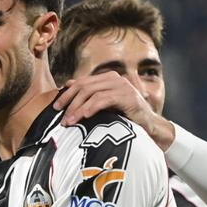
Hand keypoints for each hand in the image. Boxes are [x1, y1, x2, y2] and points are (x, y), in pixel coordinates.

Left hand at [54, 72, 175, 149]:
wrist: (150, 127)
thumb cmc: (125, 118)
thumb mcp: (105, 107)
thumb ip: (90, 97)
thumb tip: (68, 84)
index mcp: (107, 79)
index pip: (81, 82)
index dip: (67, 94)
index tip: (55, 107)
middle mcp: (114, 78)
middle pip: (84, 86)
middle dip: (69, 101)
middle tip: (60, 117)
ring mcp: (122, 86)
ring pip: (92, 93)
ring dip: (78, 108)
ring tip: (70, 122)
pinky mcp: (127, 96)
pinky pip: (104, 100)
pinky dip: (91, 107)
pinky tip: (84, 117)